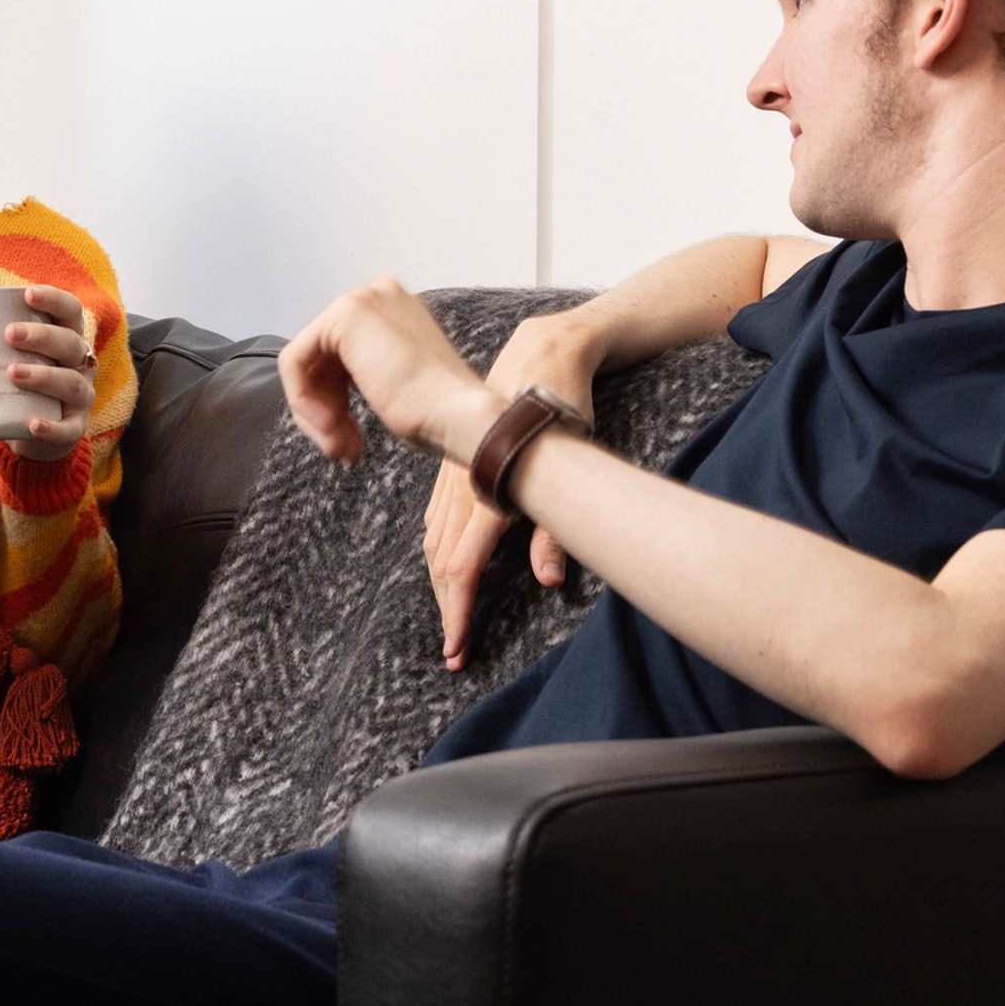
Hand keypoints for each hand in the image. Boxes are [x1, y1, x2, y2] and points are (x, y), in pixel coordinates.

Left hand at [0, 285, 99, 459]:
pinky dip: (52, 427)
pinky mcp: (74, 428)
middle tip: (9, 334)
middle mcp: (79, 364)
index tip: (27, 294)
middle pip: (70, 343)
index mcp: (65, 337)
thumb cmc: (9, 381)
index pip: (70, 310)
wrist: (24, 430)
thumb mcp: (2, 353)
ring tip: (12, 373)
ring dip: (44, 376)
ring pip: (71, 383)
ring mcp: (80, 397)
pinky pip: (69, 429)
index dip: (54, 299)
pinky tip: (32, 424)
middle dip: (42, 336)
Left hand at [280, 280, 499, 466]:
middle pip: (320, 360)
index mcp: (393, 311)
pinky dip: (304, 400)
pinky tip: (330, 426)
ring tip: (342, 447)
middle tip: (343, 449)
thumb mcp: (393, 385)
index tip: (351, 442)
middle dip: (326, 410)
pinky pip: (294, 361)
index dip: (336, 403)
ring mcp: (360, 301)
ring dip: (318, 413)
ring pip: (305, 364)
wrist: (456, 414)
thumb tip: (324, 396)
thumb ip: (364, 374)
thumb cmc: (439, 411)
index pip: (339, 357)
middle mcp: (376, 296)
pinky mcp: (343, 315)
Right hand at [421, 309, 603, 667]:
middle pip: (440, 561)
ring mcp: (453, 473)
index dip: (457, 614)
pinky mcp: (453, 464)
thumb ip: (556, 531)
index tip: (456, 650)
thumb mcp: (570, 469)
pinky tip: (443, 561)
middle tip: (453, 650)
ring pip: (434, 539)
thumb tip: (549, 581)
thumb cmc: (564, 410)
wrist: (543, 355)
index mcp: (488, 492)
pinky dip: (438, 549)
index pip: (461, 568)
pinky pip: (436, 517)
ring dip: (440, 582)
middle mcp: (462, 486)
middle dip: (446, 609)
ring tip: (451, 615)